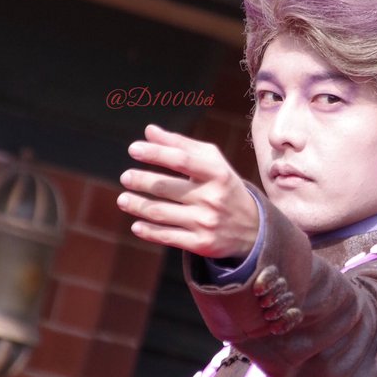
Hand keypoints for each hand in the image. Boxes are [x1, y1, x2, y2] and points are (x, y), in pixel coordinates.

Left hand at [117, 125, 259, 258]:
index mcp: (217, 174)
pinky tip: (136, 225)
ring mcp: (206, 223)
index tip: (133, 149)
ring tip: (123, 200)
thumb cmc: (224, 187)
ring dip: (137, 205)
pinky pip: (167, 236)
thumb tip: (149, 131)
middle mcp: (212, 198)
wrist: (253, 229)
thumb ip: (181, 145)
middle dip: (140, 181)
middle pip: (166, 188)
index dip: (155, 153)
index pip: (181, 160)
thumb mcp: (212, 163)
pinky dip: (148, 231)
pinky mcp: (202, 244)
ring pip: (161, 213)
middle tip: (126, 177)